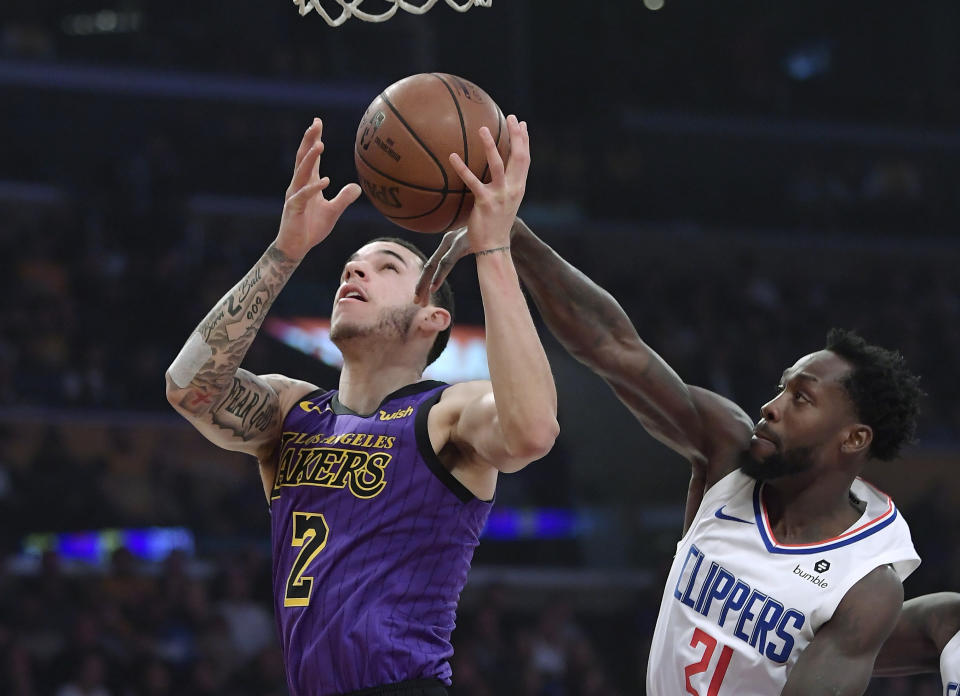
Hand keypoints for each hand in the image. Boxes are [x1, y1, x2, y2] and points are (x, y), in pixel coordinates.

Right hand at [274, 118, 361, 260]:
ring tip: (320, 144)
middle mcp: (299, 186)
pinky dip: (314, 188)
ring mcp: (295, 196)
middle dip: (309, 140)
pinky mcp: (293, 208)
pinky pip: (304, 195)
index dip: (313, 140)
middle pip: (303, 158)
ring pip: (301, 173)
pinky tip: (325, 180)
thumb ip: (344, 198)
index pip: (310, 158)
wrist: (296, 247)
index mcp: (307, 184)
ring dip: (310, 159)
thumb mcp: (333, 212)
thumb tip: (358, 187)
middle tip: (315, 124)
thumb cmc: (311, 228)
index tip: (317, 122)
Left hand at [415, 217, 531, 305]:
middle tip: (416, 302)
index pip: (433, 264)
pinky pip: (447, 262)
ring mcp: (454, 240)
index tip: (420, 298)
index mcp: (449, 243)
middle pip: (430, 266)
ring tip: (420, 299)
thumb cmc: (492, 235)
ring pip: (434, 265)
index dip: (424, 281)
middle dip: (421, 285)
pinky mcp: (461, 242)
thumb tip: (469, 266)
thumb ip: (467, 253)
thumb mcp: (476, 245)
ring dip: (425, 284)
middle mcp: (448, 240)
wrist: (505, 222)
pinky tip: (433, 288)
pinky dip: (439, 276)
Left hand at [451, 114, 529, 252]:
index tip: (522, 124)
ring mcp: (501, 195)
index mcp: (519, 188)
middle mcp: (513, 189)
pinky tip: (452, 156)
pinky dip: (462, 168)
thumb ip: (502, 187)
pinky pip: (472, 181)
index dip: (525, 141)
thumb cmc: (496, 225)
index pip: (525, 160)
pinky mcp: (485, 202)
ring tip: (483, 128)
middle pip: (518, 157)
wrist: (494, 247)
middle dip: (516, 136)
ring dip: (491, 145)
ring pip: (498, 165)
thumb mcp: (504, 203)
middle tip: (510, 117)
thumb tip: (493, 175)